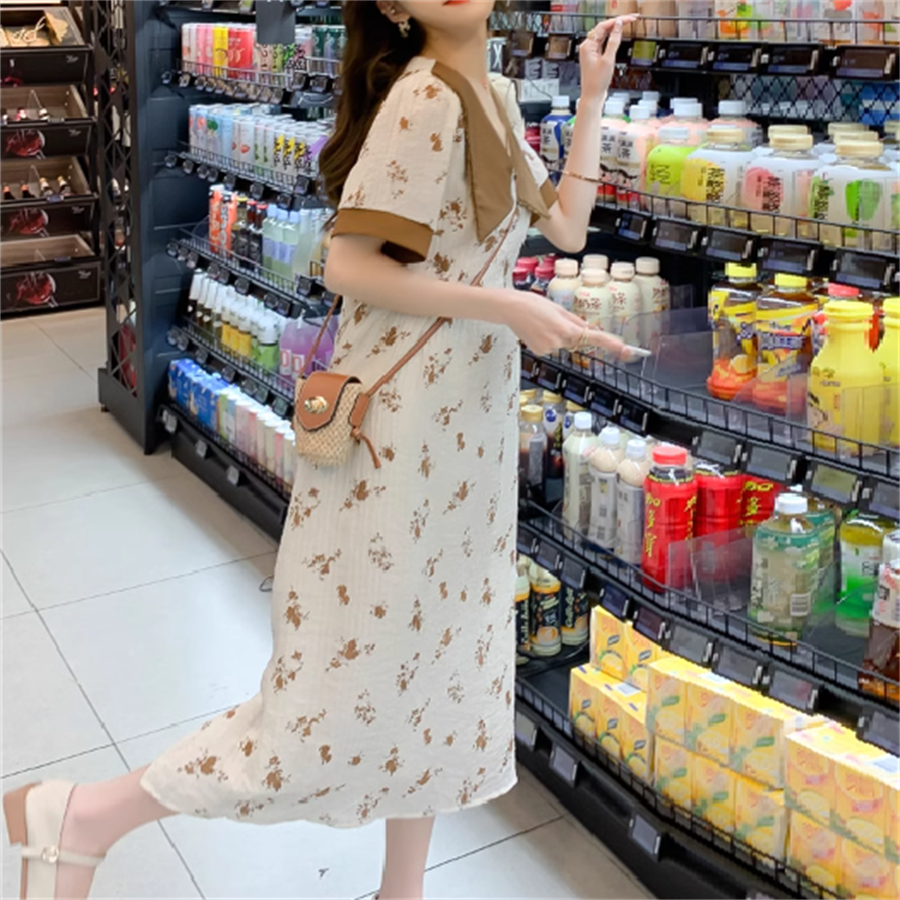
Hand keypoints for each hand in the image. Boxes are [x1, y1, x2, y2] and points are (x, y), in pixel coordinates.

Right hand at [500, 289, 645, 362]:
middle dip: (570, 331)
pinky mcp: (540, 351)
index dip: (613, 345)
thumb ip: (576, 322)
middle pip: (575, 339)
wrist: (511, 308)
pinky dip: (546, 339)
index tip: (627, 350)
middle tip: (553, 319)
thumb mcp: (559, 309)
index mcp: (568, 328)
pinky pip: (551, 346)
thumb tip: (587, 329)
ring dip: (556, 334)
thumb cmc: (533, 304)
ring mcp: (549, 348)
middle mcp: (560, 341)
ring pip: (562, 343)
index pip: (595, 338)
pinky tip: (537, 330)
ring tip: (542, 323)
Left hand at [578, 16, 636, 104]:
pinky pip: (603, 43)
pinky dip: (611, 38)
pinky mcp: (594, 58)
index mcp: (587, 46)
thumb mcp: (608, 60)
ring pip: (603, 35)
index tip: (628, 19)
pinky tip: (617, 36)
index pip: (603, 27)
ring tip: (626, 24)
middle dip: (616, 23)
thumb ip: (614, 41)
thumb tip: (618, 26)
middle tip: (630, 20)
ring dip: (614, 30)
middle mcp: (587, 48)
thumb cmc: (597, 83)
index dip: (616, 21)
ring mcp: (590, 53)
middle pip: (602, 29)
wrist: (593, 97)